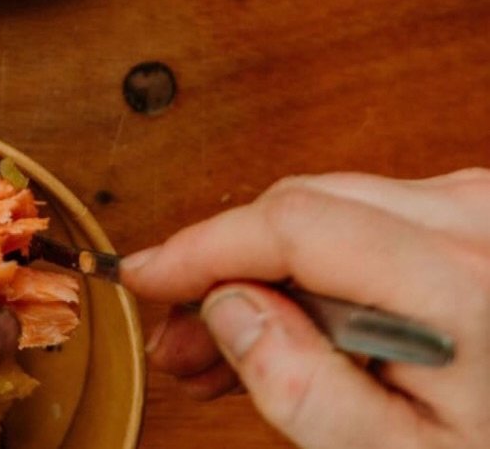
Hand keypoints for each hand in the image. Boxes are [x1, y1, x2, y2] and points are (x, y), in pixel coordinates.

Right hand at [121, 168, 489, 448]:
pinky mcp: (483, 217)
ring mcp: (482, 210)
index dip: (202, 247)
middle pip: (304, 206)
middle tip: (178, 340)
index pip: (292, 222)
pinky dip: (324, 267)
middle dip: (228, 267)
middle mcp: (475, 221)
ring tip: (227, 348)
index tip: (142, 275)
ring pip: (332, 210)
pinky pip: (373, 221)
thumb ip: (308, 392)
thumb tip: (224, 308)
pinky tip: (298, 325)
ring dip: (272, 271)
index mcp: (461, 283)